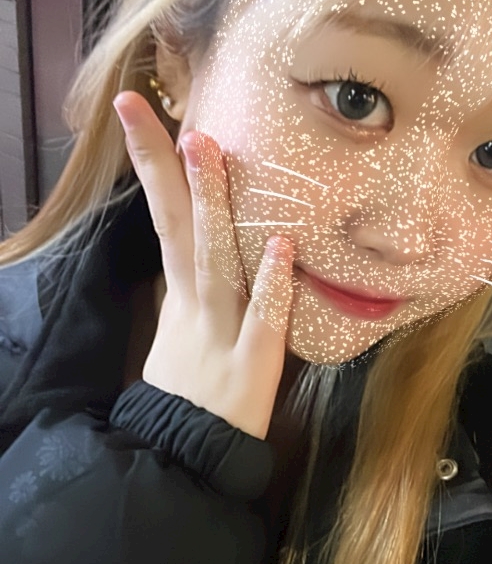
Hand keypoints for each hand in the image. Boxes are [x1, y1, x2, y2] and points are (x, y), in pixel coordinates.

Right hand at [113, 92, 294, 440]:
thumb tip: (200, 242)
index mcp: (181, 292)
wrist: (188, 456)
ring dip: (211, 204)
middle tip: (148, 107)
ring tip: (206, 147)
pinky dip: (271, 285)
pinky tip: (283, 247)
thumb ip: (194, 285)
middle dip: (163, 166)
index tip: (136, 107)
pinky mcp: (252, 364)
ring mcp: (221, 330)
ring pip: (215, 260)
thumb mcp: (183, 329)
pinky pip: (264, 320)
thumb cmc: (191, 390)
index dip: (149, 163)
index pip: (162, 216)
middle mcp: (195, 302)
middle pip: (177, 225)